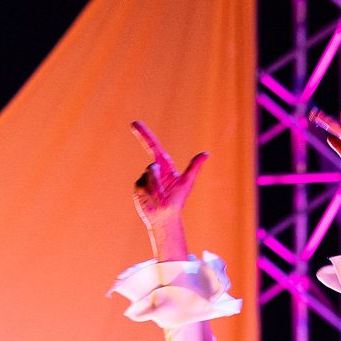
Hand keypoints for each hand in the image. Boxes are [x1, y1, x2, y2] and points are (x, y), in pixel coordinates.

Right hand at [130, 121, 206, 258]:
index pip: (153, 146)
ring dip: (156, 190)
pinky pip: (142, 186)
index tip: (134, 123)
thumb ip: (194, 166)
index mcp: (164, 166)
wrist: (165, 218)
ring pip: (148, 178)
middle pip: (152, 168)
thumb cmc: (177, 201)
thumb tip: (206, 153)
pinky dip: (149, 194)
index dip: (144, 134)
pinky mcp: (138, 188)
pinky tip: (153, 201)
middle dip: (155, 182)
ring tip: (162, 200)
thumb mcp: (187, 183)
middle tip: (162, 195)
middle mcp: (153, 171)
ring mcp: (144, 179)